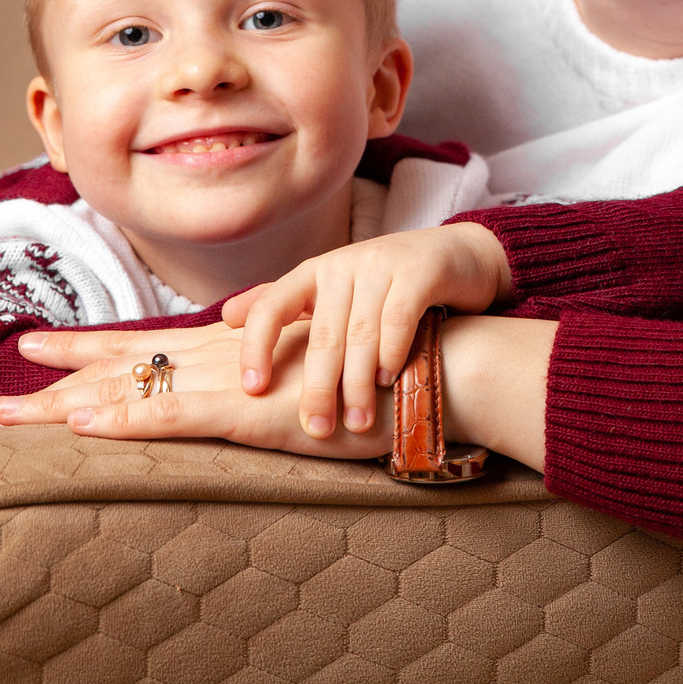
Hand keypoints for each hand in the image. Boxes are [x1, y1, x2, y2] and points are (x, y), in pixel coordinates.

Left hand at [0, 322, 392, 458]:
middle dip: (52, 386)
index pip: (142, 347)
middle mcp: (220, 355)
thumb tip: (241, 371)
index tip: (30, 352)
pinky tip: (86, 428)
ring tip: (7, 419)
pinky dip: (129, 422)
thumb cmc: (375, 379)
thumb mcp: (307, 377)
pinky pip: (178, 418)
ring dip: (65, 407)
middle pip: (120, 367)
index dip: (83, 351)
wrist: (428, 370)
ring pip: (132, 390)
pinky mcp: (252, 412)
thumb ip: (268, 372)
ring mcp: (232, 381)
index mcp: (230, 348)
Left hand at [219, 223, 515, 439]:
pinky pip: (398, 317)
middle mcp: (342, 266)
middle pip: (321, 334)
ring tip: (357, 421)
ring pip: (360, 333)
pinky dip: (391, 351)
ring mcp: (382, 266)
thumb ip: (284, 305)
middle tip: (316, 428)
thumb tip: (227, 318)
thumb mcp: (332, 292)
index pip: (271, 307)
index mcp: (313, 274)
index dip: (257, 348)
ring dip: (358, 382)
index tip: (252, 389)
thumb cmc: (384, 285)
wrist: (455, 255)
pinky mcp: (420, 272)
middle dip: (317, 387)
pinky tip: (389, 379)